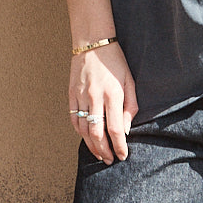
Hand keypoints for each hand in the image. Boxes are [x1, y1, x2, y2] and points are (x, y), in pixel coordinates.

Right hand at [68, 41, 137, 162]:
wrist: (92, 43)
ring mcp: (81, 96)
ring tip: (99, 154)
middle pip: (97, 133)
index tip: (122, 156)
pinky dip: (80, 132)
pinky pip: (74, 119)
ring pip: (84, 129)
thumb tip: (126, 130)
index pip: (115, 129)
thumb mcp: (130, 82)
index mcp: (113, 94)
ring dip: (91, 145)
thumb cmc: (115, 62)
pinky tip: (87, 138)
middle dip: (104, 151)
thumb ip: (130, 107)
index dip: (119, 146)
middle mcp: (95, 97)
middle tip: (109, 160)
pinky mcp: (71, 94)